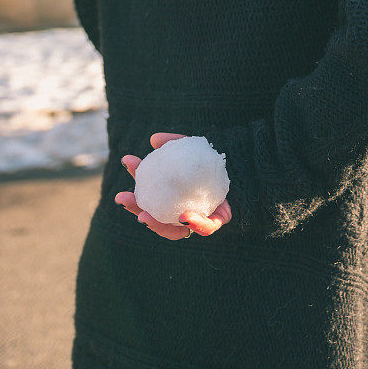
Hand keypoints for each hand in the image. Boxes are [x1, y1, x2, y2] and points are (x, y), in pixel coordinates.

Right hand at [115, 132, 231, 239]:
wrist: (246, 166)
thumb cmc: (216, 161)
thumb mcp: (195, 150)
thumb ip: (177, 144)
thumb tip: (155, 139)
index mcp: (174, 196)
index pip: (150, 196)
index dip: (134, 187)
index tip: (125, 176)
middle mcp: (182, 210)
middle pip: (154, 215)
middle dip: (135, 208)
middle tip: (121, 197)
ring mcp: (198, 219)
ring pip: (173, 229)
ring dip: (156, 224)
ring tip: (143, 215)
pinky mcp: (217, 223)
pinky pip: (205, 228)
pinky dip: (195, 223)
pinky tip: (185, 216)